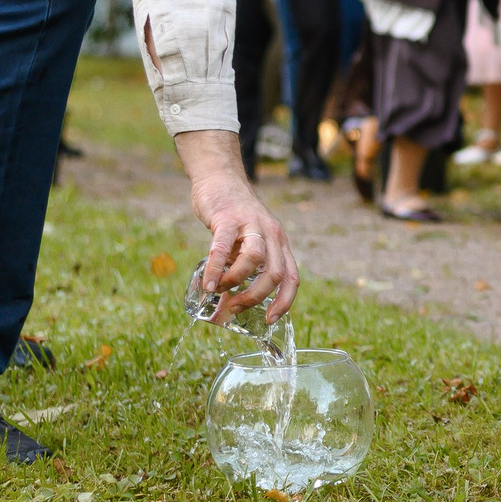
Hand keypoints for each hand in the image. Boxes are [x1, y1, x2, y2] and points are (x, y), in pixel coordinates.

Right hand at [180, 132, 299, 324]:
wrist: (221, 180)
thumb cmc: (233, 218)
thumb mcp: (249, 242)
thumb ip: (245, 268)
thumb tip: (230, 304)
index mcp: (280, 243)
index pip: (292, 277)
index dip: (284, 302)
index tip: (270, 320)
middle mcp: (272, 234)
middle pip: (275, 273)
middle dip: (256, 297)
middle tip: (235, 308)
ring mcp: (251, 225)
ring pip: (254, 260)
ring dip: (236, 283)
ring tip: (219, 292)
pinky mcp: (228, 219)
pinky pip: (223, 247)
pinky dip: (217, 268)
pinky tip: (208, 283)